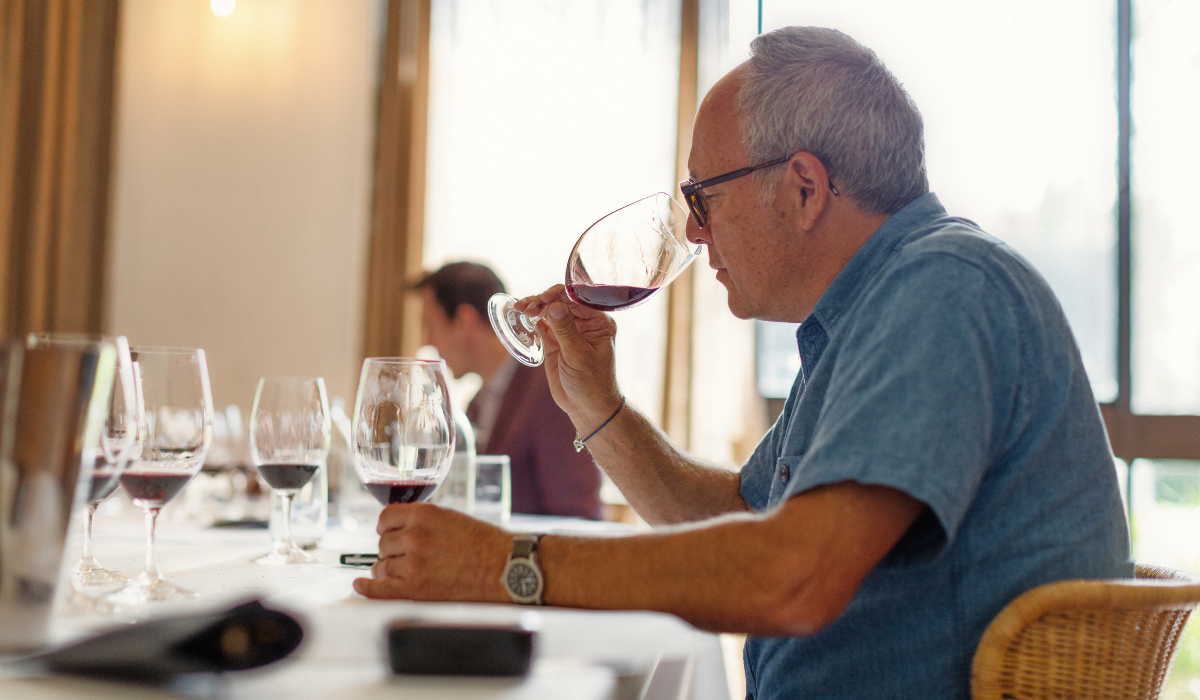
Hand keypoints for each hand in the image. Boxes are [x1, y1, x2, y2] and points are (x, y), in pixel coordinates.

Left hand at [352, 503, 511, 601]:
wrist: (505, 568)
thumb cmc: (484, 543)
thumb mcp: (451, 517)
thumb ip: (422, 520)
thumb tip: (396, 529)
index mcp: (423, 514)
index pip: (385, 518)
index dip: (387, 528)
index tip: (391, 534)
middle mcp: (414, 536)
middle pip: (383, 544)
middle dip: (393, 550)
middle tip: (411, 556)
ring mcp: (413, 564)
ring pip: (382, 566)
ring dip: (390, 569)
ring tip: (410, 572)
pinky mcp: (416, 589)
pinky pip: (380, 589)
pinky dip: (367, 588)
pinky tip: (360, 586)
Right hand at [514, 285, 622, 428]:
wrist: (586, 407)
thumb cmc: (591, 383)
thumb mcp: (578, 355)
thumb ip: (566, 330)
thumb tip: (555, 306)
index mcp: (599, 322)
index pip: (577, 299)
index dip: (559, 295)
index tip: (543, 299)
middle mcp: (585, 323)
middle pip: (561, 301)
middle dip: (543, 300)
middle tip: (527, 307)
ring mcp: (569, 331)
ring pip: (550, 310)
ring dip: (535, 307)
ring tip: (521, 309)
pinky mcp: (555, 341)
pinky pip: (542, 324)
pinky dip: (533, 319)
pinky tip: (523, 316)